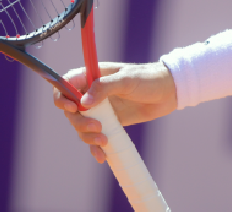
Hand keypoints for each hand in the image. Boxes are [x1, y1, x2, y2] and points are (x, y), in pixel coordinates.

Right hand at [52, 61, 177, 163]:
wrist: (168, 92)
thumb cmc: (148, 79)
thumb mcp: (127, 80)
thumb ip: (104, 87)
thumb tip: (83, 102)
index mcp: (92, 76)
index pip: (66, 84)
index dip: (62, 96)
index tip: (72, 108)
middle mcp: (92, 93)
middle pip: (71, 110)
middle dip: (79, 122)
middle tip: (96, 127)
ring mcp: (100, 109)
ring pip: (81, 126)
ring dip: (87, 136)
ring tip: (105, 140)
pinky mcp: (108, 123)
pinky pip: (94, 137)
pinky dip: (95, 147)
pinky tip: (102, 156)